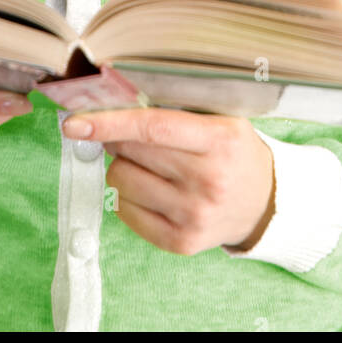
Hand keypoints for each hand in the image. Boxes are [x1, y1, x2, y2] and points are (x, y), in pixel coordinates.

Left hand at [62, 107, 275, 254]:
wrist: (264, 203)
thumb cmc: (234, 152)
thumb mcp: (221, 118)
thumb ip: (176, 107)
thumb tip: (114, 99)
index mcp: (219, 141)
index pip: (153, 128)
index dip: (110, 123)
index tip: (76, 123)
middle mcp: (208, 181)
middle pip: (132, 154)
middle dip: (118, 140)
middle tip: (130, 136)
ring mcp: (194, 216)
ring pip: (122, 183)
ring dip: (123, 168)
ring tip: (149, 165)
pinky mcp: (181, 243)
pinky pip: (126, 213)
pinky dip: (128, 196)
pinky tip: (151, 188)